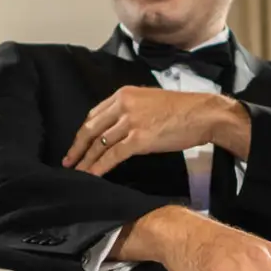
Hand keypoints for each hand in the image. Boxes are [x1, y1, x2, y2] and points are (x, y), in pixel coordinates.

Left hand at [64, 88, 246, 175]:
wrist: (203, 114)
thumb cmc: (183, 110)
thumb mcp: (151, 102)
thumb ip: (132, 110)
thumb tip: (120, 129)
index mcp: (124, 94)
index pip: (95, 114)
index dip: (83, 132)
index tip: (77, 144)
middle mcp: (123, 105)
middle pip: (91, 129)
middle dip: (77, 147)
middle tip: (68, 162)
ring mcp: (130, 122)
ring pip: (99, 144)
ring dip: (86, 161)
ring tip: (77, 173)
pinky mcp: (138, 139)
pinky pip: (112, 156)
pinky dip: (99, 167)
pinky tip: (92, 176)